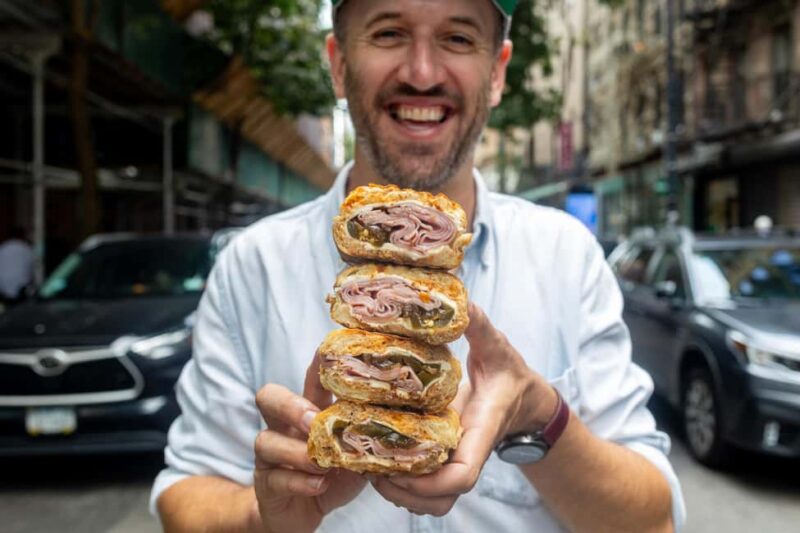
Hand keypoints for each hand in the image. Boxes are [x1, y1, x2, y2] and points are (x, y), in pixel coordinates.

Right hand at [253, 352, 366, 532]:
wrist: (300, 515)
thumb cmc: (330, 478)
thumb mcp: (353, 456)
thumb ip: (365, 439)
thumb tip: (400, 424)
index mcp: (308, 413)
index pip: (310, 380)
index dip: (318, 364)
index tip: (329, 352)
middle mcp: (283, 428)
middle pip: (268, 397)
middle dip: (290, 405)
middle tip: (313, 420)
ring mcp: (270, 455)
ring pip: (266, 441)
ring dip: (298, 453)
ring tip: (323, 465)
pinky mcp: (266, 483)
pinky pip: (275, 477)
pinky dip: (300, 481)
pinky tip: (319, 485)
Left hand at [371, 303, 557, 515]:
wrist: (523, 397)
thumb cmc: (509, 373)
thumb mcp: (497, 347)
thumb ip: (481, 328)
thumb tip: (464, 302)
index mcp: (480, 431)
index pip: (462, 474)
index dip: (432, 482)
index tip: (400, 469)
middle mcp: (468, 453)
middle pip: (441, 499)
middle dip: (405, 493)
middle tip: (371, 468)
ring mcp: (458, 460)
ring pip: (433, 502)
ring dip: (401, 494)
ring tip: (369, 470)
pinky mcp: (447, 460)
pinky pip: (428, 490)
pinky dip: (404, 487)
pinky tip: (380, 465)